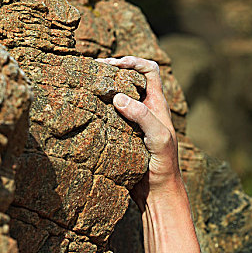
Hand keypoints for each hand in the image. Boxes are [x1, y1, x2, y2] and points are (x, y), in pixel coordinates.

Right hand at [96, 56, 181, 206]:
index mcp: (158, 105)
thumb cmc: (164, 164)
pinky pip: (108, 116)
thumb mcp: (159, 137)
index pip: (150, 71)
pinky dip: (98, 109)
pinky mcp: (120, 135)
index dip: (134, 62)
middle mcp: (145, 109)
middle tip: (93, 71)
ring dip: (104, 90)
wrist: (156, 191)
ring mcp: (131, 122)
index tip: (115, 64)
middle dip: (113, 71)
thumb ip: (142, 116)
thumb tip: (118, 97)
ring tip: (87, 86)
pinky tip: (87, 110)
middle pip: (130, 80)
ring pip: (117, 97)